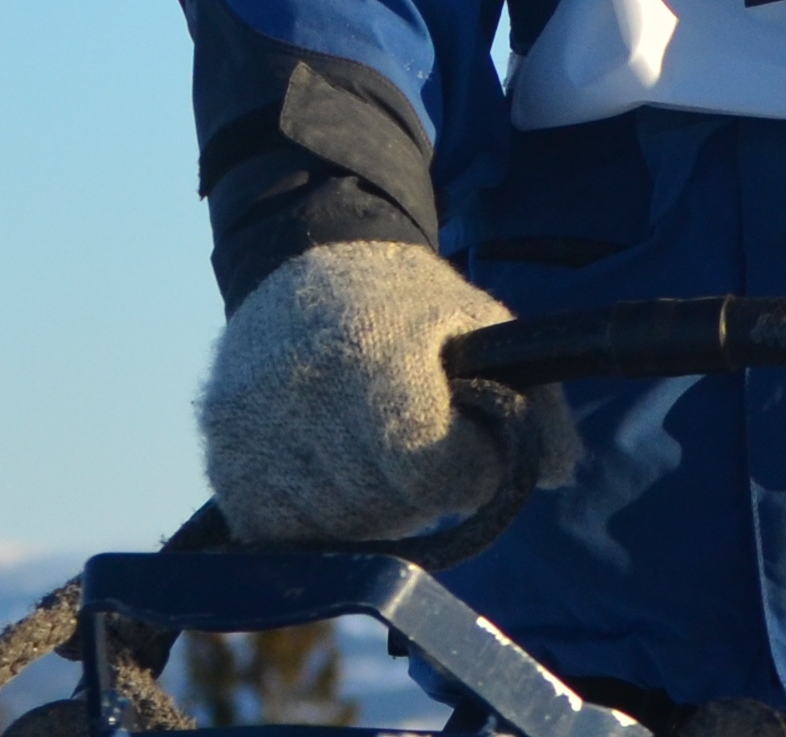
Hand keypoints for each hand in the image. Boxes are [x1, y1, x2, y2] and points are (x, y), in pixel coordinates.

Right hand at [196, 241, 576, 544]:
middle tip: (421, 446)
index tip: (470, 447)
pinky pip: (279, 530)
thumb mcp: (481, 324)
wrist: (305, 256)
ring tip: (375, 451)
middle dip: (420, 490)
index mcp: (376, 355)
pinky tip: (332, 468)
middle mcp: (307, 393)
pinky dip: (315, 516)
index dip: (467, 471)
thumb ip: (533, 400)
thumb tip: (564, 473)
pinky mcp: (222, 452)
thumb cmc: (407, 300)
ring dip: (369, 508)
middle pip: (385, 506)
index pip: (431, 471)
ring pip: (334, 525)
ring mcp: (256, 426)